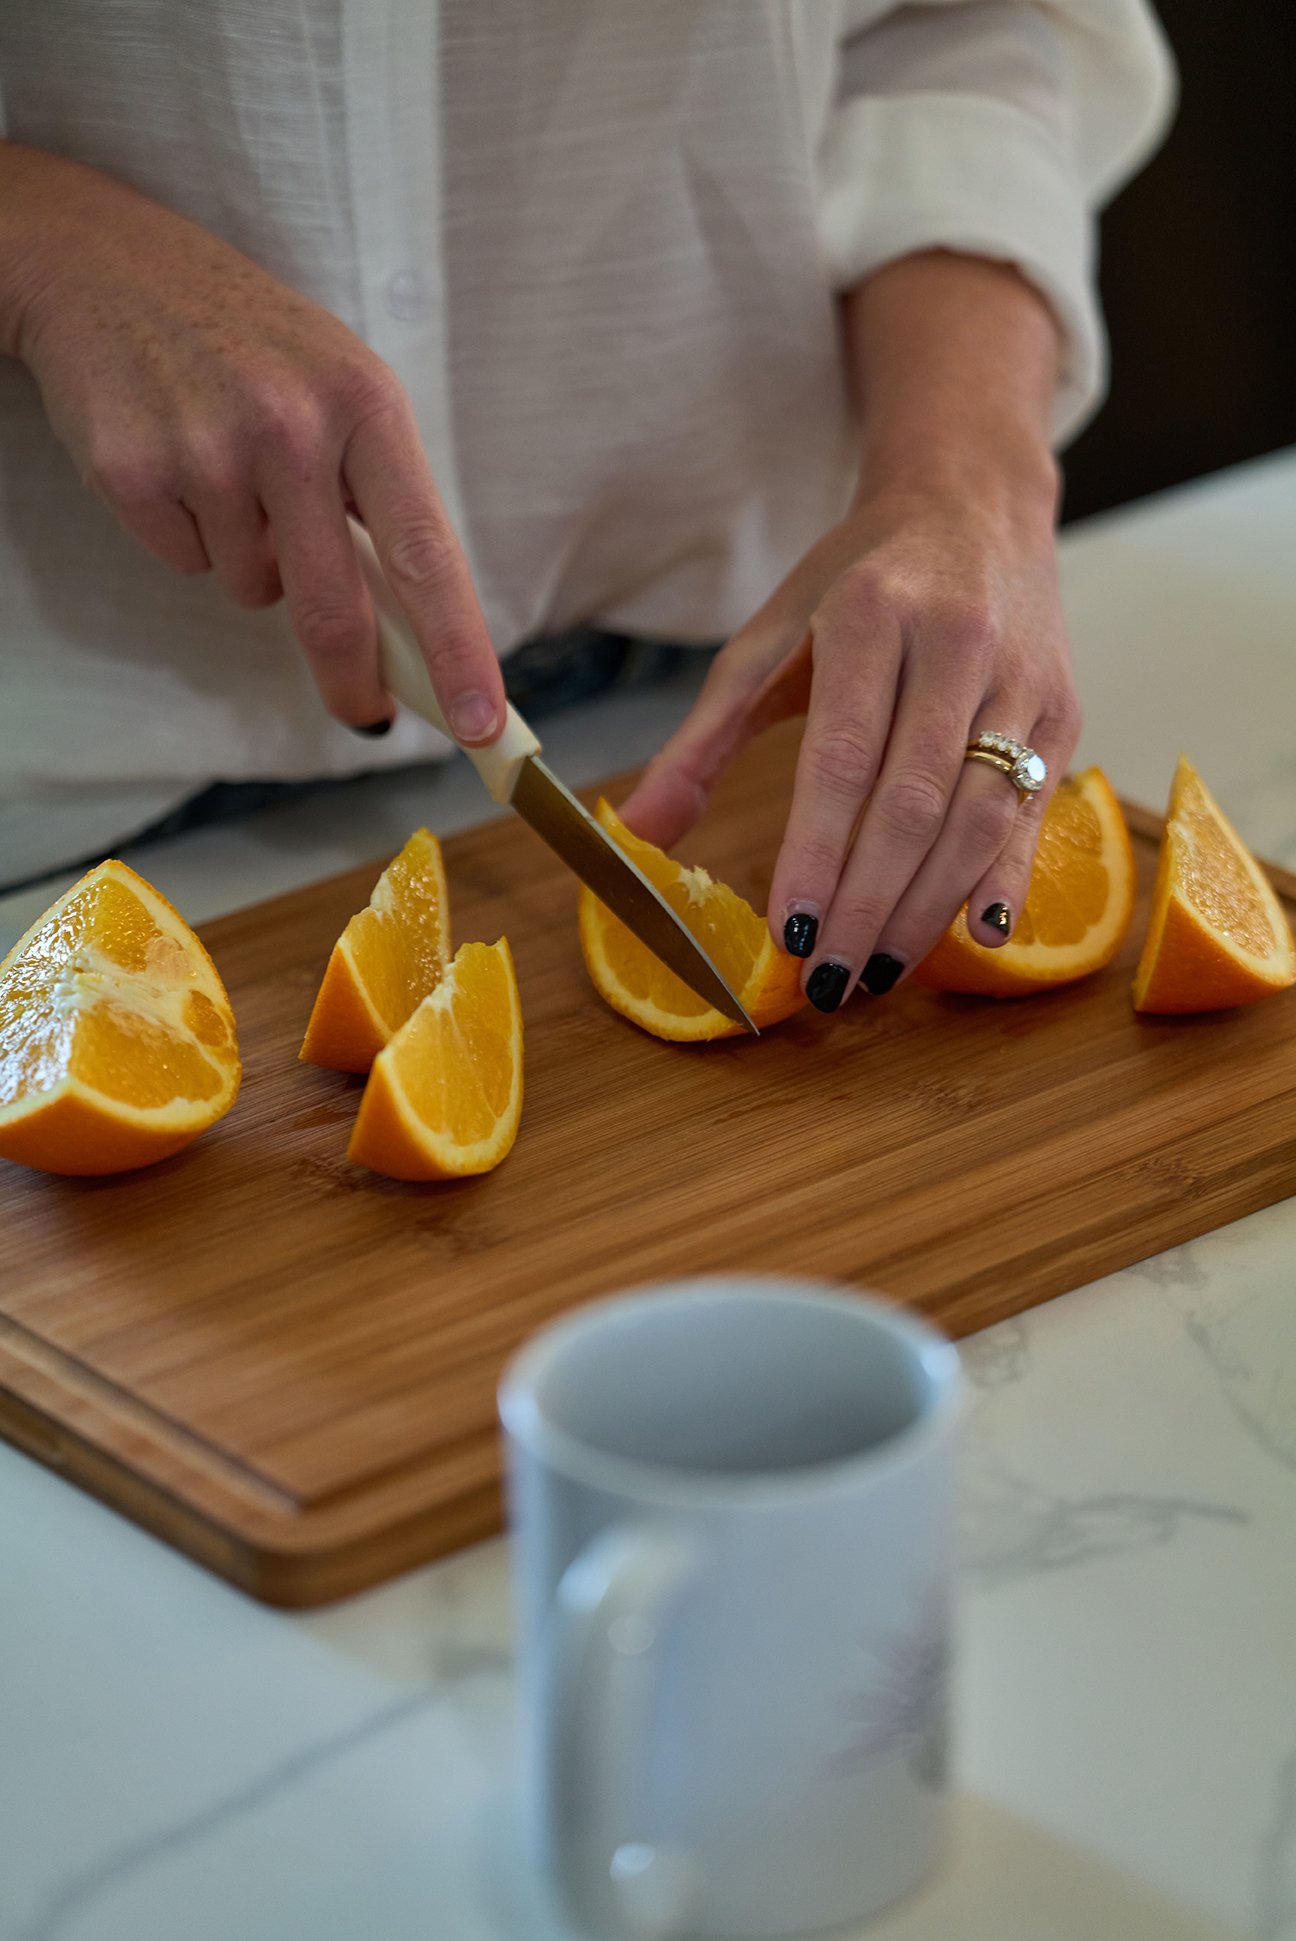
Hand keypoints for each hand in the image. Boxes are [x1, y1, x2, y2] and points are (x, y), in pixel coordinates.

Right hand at [0, 143, 502, 740]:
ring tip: (230, 473)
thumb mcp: (340, 388)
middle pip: (333, 606)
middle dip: (352, 677)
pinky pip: (187, 562)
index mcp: (366, 404)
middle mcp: (292, 425)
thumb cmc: (253, 346)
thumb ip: (378, 497)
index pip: (426, 553)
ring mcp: (208, 447)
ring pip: (254, 588)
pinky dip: (190, 537)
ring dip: (253, 563)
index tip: (481, 722)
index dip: (458, 648)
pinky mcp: (133, 469)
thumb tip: (416, 632)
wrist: (107, 266)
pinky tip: (178, 462)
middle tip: (364, 710)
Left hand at [620, 471, 1080, 1004]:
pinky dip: (1004, 881)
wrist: (972, 504)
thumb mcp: (767, 642)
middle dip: (867, 906)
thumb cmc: (857, 583)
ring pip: (980, 817)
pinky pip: (1033, 811)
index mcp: (871, 615)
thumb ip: (701, 742)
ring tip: (878, 973)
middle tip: (828, 983)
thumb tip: (634, 835)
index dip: (817, 854)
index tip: (788, 935)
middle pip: (914, 803)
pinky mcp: (1063, 708)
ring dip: (927, 910)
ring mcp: (1021, 678)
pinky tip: (974, 936)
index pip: (843, 758)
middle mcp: (958, 642)